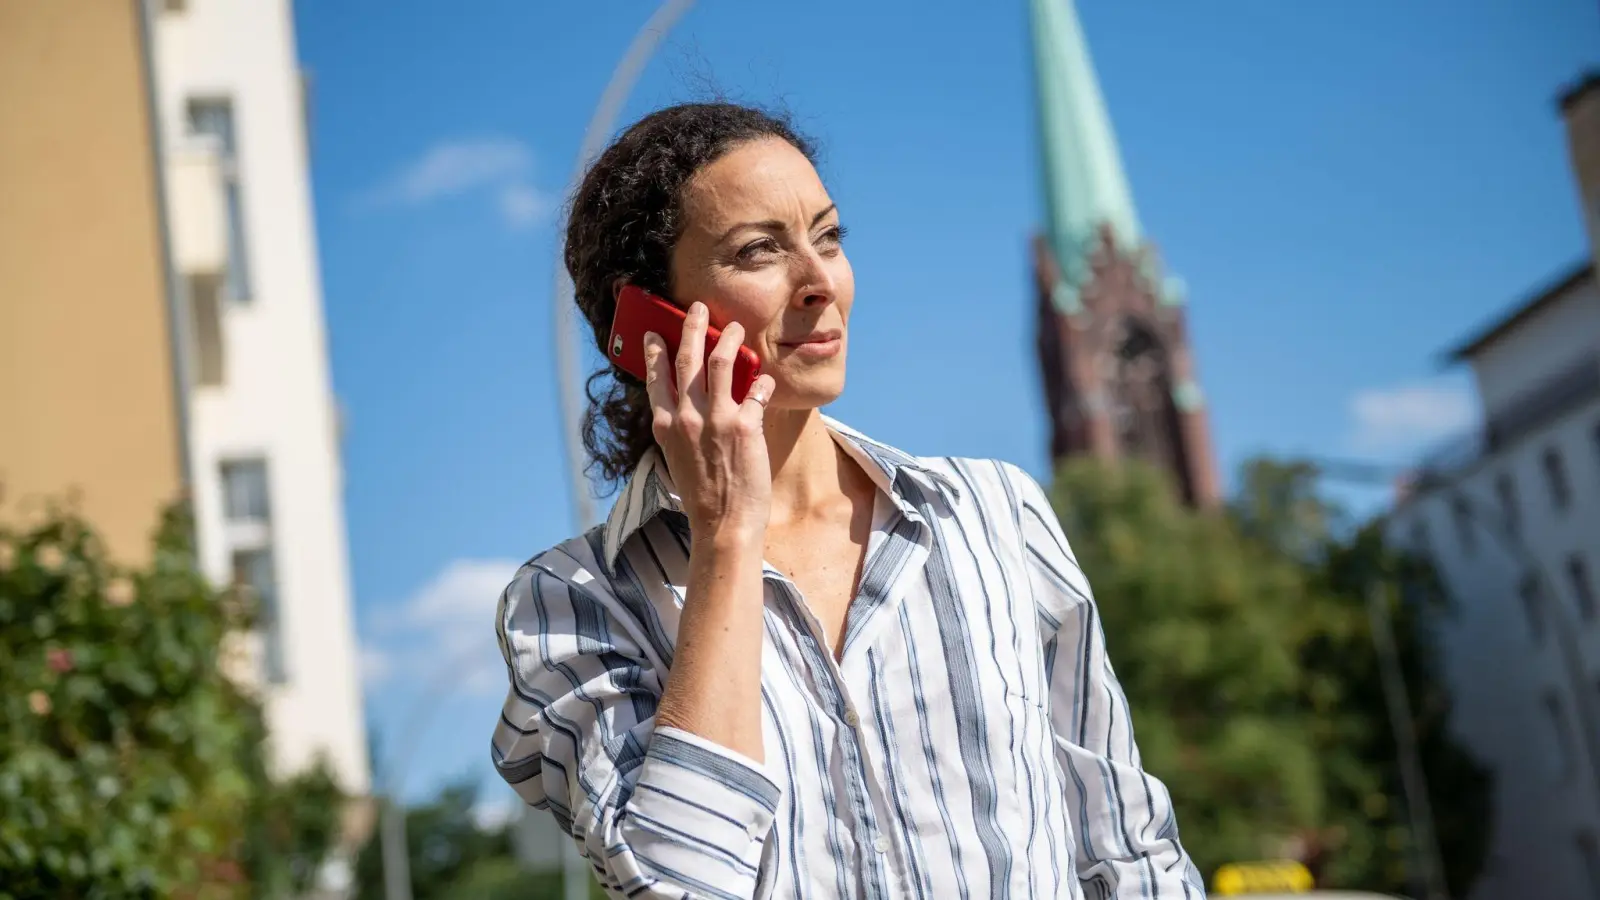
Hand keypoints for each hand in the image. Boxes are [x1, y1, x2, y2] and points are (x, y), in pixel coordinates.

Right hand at [642, 302, 777, 546]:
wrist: (723, 525)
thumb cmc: (702, 496)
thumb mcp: (676, 458)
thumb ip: (679, 427)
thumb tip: (687, 403)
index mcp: (665, 426)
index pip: (656, 378)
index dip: (656, 351)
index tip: (657, 333)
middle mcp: (687, 418)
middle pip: (687, 359)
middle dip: (692, 327)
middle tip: (697, 308)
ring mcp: (716, 420)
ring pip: (721, 362)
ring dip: (728, 339)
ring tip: (734, 326)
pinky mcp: (745, 426)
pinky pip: (756, 390)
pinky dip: (761, 381)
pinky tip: (764, 379)